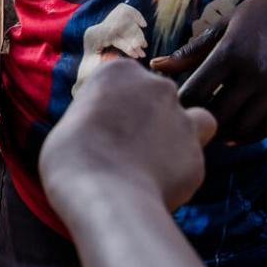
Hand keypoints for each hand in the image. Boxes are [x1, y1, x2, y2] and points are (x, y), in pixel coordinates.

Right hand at [40, 59, 214, 212]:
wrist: (101, 195)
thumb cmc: (70, 160)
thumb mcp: (69, 123)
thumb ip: (94, 116)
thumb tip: (101, 130)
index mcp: (121, 71)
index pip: (125, 81)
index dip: (115, 105)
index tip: (103, 128)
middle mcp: (159, 87)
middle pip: (160, 98)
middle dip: (150, 119)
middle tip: (126, 149)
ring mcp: (183, 120)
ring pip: (195, 123)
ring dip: (179, 138)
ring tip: (152, 166)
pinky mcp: (197, 156)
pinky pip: (190, 163)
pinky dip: (176, 175)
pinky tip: (153, 190)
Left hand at [151, 0, 266, 142]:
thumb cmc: (258, 12)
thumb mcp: (222, 25)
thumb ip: (190, 51)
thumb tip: (155, 66)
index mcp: (231, 52)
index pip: (197, 91)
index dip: (180, 104)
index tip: (171, 107)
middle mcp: (255, 72)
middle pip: (218, 114)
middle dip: (200, 122)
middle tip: (188, 125)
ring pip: (243, 127)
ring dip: (223, 134)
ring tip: (210, 131)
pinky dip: (248, 136)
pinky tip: (234, 134)